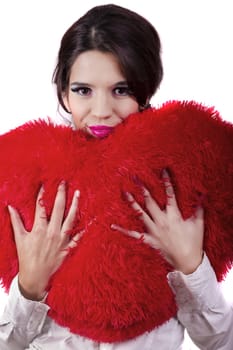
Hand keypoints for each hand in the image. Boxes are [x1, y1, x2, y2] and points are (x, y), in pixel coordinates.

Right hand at [8, 182, 81, 300]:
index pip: (41, 208)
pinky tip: (91, 219)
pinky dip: (85, 229)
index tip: (45, 184)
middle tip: (64, 182)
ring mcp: (61, 240)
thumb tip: (10, 207)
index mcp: (39, 229)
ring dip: (75, 205)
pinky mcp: (68, 248)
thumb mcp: (20, 239)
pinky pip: (78, 237)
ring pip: (70, 219)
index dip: (43, 195)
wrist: (35, 277)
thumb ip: (16, 222)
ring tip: (78, 193)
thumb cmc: (26, 257)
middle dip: (61, 194)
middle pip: (58, 209)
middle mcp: (52, 232)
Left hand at [111, 170, 203, 273]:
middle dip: (144, 190)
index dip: (166, 182)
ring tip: (125, 193)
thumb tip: (202, 197)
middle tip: (137, 179)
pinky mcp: (149, 240)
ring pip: (140, 214)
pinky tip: (113, 226)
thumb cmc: (194, 242)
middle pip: (151, 203)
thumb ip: (199, 210)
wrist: (187, 262)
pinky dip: (123, 230)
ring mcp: (153, 231)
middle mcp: (161, 221)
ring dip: (133, 203)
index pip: (170, 195)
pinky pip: (133, 234)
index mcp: (174, 216)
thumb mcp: (198, 224)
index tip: (163, 171)